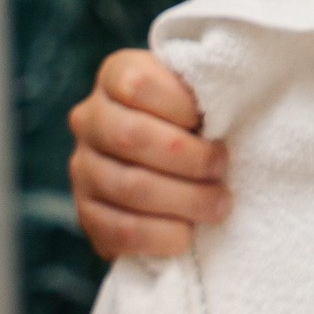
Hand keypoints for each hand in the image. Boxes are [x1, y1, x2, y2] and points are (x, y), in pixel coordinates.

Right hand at [68, 49, 231, 259]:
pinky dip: (161, 236)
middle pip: (130, 136)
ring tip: (216, 206)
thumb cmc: (198, 124)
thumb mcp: (200, 94)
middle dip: (189, 158)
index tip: (212, 121)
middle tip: (222, 169)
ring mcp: (82, 169)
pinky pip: (120, 230)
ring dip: (184, 200)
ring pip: (129, 186)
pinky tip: (186, 234)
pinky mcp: (87, 214)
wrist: (171, 169)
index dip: (181, 105)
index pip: (136, 85)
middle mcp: (89, 120)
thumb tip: (231, 106)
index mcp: (115, 78)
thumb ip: (204, 91)